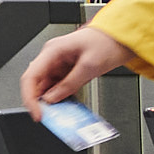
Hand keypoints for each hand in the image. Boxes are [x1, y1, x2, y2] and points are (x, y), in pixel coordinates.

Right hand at [22, 25, 136, 109]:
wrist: (123, 37)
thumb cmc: (108, 42)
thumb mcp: (90, 66)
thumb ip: (69, 84)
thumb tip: (52, 99)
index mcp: (53, 51)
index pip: (30, 76)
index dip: (29, 98)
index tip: (37, 113)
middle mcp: (52, 57)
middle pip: (36, 83)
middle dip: (40, 101)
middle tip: (48, 116)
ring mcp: (59, 63)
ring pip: (47, 87)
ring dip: (51, 100)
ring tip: (60, 113)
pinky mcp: (68, 70)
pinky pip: (58, 86)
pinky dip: (61, 96)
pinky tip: (67, 105)